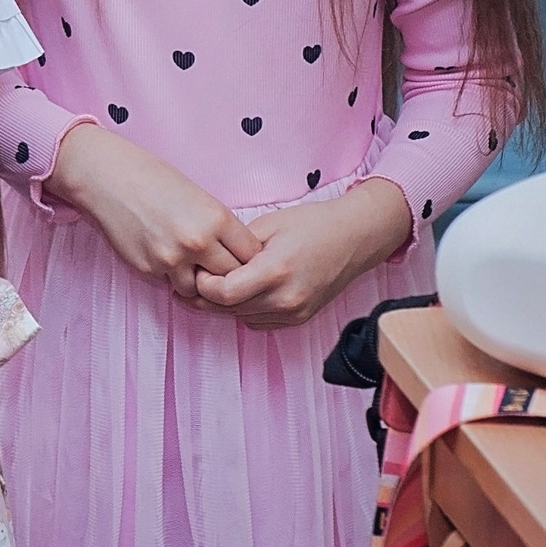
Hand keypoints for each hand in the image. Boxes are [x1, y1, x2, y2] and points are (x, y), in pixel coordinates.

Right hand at [47, 123, 261, 302]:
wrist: (106, 178)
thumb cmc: (152, 178)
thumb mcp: (198, 195)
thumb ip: (219, 226)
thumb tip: (237, 255)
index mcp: (216, 217)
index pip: (252, 254)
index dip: (249, 257)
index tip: (241, 255)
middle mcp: (197, 241)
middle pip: (233, 277)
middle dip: (229, 274)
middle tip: (219, 267)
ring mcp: (172, 259)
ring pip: (203, 289)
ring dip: (200, 282)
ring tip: (191, 264)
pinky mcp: (149, 270)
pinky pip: (173, 285)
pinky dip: (174, 277)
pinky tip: (165, 258)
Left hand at [193, 178, 410, 327]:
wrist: (355, 238)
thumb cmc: (313, 224)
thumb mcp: (268, 224)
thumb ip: (235, 247)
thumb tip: (205, 258)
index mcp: (275, 270)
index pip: (223, 293)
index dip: (202, 284)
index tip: (196, 268)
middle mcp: (286, 298)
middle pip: (228, 310)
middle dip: (204, 297)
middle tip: (190, 280)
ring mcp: (294, 312)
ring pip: (240, 318)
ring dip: (223, 305)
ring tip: (214, 283)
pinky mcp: (299, 318)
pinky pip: (258, 321)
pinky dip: (244, 310)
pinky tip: (242, 291)